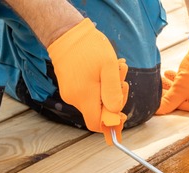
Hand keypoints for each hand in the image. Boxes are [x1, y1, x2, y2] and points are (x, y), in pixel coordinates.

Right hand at [46, 18, 128, 143]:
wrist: (66, 33)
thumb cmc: (89, 48)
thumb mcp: (109, 68)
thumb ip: (113, 92)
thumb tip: (116, 113)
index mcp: (84, 97)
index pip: (97, 124)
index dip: (111, 123)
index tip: (122, 114)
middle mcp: (74, 99)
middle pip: (98, 112)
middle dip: (114, 100)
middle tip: (122, 79)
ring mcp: (69, 93)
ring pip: (94, 102)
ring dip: (108, 90)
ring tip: (114, 69)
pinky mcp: (68, 87)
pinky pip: (87, 93)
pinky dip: (99, 86)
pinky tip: (103, 70)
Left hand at [156, 40, 188, 113]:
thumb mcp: (179, 88)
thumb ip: (168, 101)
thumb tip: (159, 110)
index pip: (186, 107)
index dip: (171, 100)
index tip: (161, 95)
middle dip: (174, 91)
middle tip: (162, 85)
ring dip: (178, 84)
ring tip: (166, 78)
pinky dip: (187, 80)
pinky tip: (174, 74)